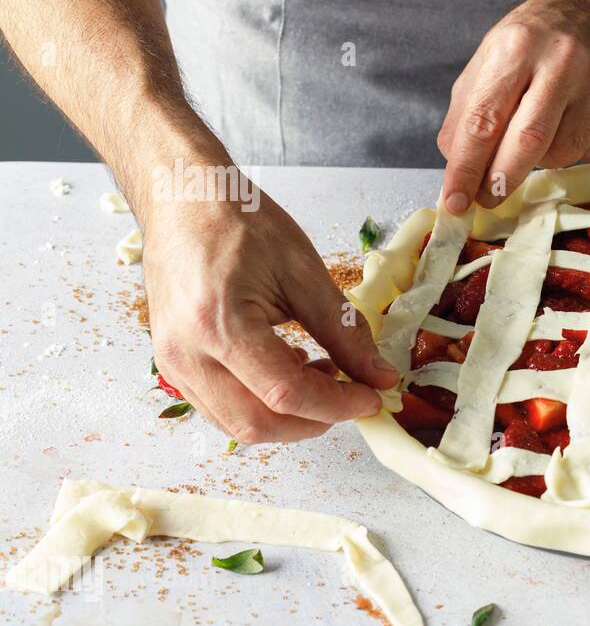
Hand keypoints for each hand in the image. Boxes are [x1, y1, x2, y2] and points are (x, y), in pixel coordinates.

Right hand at [141, 182, 397, 443]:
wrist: (182, 201)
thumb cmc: (239, 224)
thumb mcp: (303, 271)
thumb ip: (344, 330)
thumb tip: (380, 377)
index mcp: (218, 325)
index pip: (286, 393)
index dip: (337, 404)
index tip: (373, 398)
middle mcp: (186, 354)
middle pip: (258, 424)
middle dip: (315, 420)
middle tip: (352, 394)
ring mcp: (173, 364)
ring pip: (238, 424)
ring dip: (289, 416)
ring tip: (322, 373)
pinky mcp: (173, 365)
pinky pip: (221, 408)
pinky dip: (262, 404)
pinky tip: (289, 368)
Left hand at [436, 0, 589, 213]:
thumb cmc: (529, 42)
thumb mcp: (487, 62)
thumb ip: (466, 115)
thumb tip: (457, 170)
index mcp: (516, 47)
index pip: (484, 120)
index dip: (466, 167)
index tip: (455, 201)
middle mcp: (561, 61)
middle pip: (528, 142)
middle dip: (502, 180)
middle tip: (487, 199)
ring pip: (562, 153)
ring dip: (537, 164)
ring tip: (531, 143)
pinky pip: (589, 151)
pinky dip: (566, 154)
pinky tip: (561, 130)